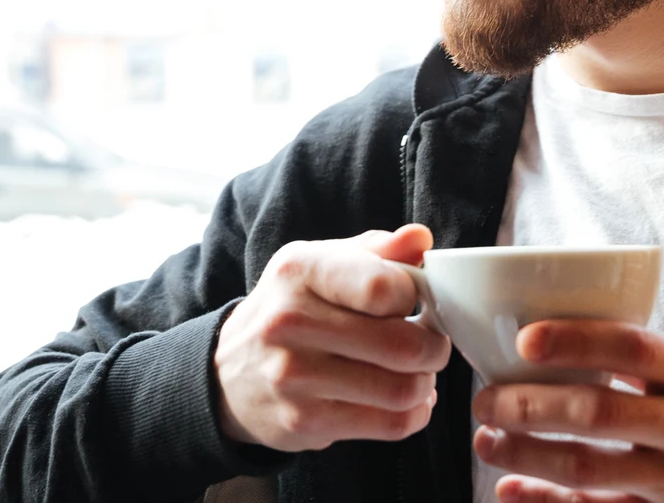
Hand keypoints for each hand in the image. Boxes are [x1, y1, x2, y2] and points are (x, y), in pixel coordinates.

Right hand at [214, 224, 451, 451]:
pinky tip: (406, 400)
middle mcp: (290, 322)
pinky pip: (390, 425)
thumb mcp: (321, 264)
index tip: (412, 302)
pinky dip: (414, 414)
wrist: (229, 373)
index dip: (415, 296)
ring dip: (424, 382)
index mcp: (299, 270)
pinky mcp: (304, 422)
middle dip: (433, 347)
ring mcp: (293, 377)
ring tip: (416, 372)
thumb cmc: (291, 310)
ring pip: (402, 390)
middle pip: (402, 345)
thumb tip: (421, 238)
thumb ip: (376, 250)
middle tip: (430, 343)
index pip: (383, 287)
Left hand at [472, 321, 663, 502]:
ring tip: (486, 442)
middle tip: (487, 399)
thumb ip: (646, 358)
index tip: (523, 339)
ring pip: (591, 470)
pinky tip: (513, 490)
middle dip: (531, 405)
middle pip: (601, 414)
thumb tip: (553, 334)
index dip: (576, 340)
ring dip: (528, 456)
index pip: (635, 347)